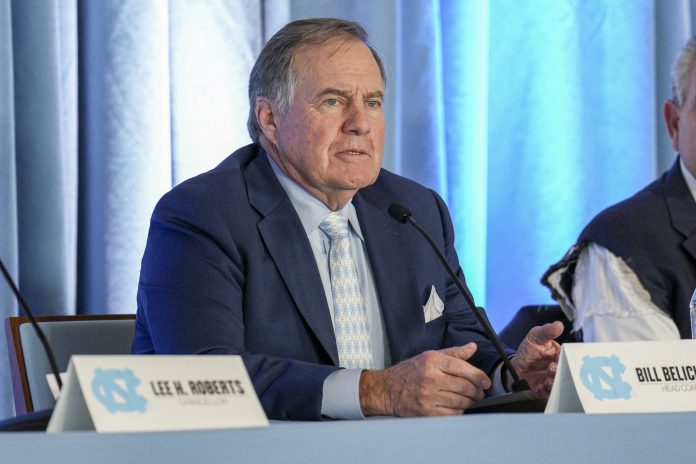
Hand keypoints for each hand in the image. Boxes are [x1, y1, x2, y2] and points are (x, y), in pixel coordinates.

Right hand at [359, 343, 490, 416]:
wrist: (387, 389)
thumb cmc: (409, 371)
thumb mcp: (429, 356)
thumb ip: (453, 353)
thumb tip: (472, 347)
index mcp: (432, 360)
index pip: (463, 368)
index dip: (479, 376)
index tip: (485, 381)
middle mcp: (430, 378)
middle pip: (464, 386)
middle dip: (477, 391)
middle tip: (480, 392)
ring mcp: (428, 396)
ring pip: (461, 401)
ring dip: (470, 401)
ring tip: (470, 399)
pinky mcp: (426, 412)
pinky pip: (452, 414)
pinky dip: (459, 411)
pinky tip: (457, 406)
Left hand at [511, 321, 563, 396]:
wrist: (516, 367)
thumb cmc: (529, 350)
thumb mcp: (535, 337)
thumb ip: (546, 331)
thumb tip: (558, 324)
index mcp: (560, 355)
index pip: (568, 357)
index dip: (566, 358)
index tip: (559, 357)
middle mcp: (559, 368)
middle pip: (567, 371)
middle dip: (561, 370)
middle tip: (552, 367)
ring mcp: (554, 379)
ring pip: (561, 382)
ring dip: (556, 380)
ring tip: (548, 376)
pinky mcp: (547, 389)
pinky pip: (552, 392)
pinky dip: (550, 389)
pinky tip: (545, 384)